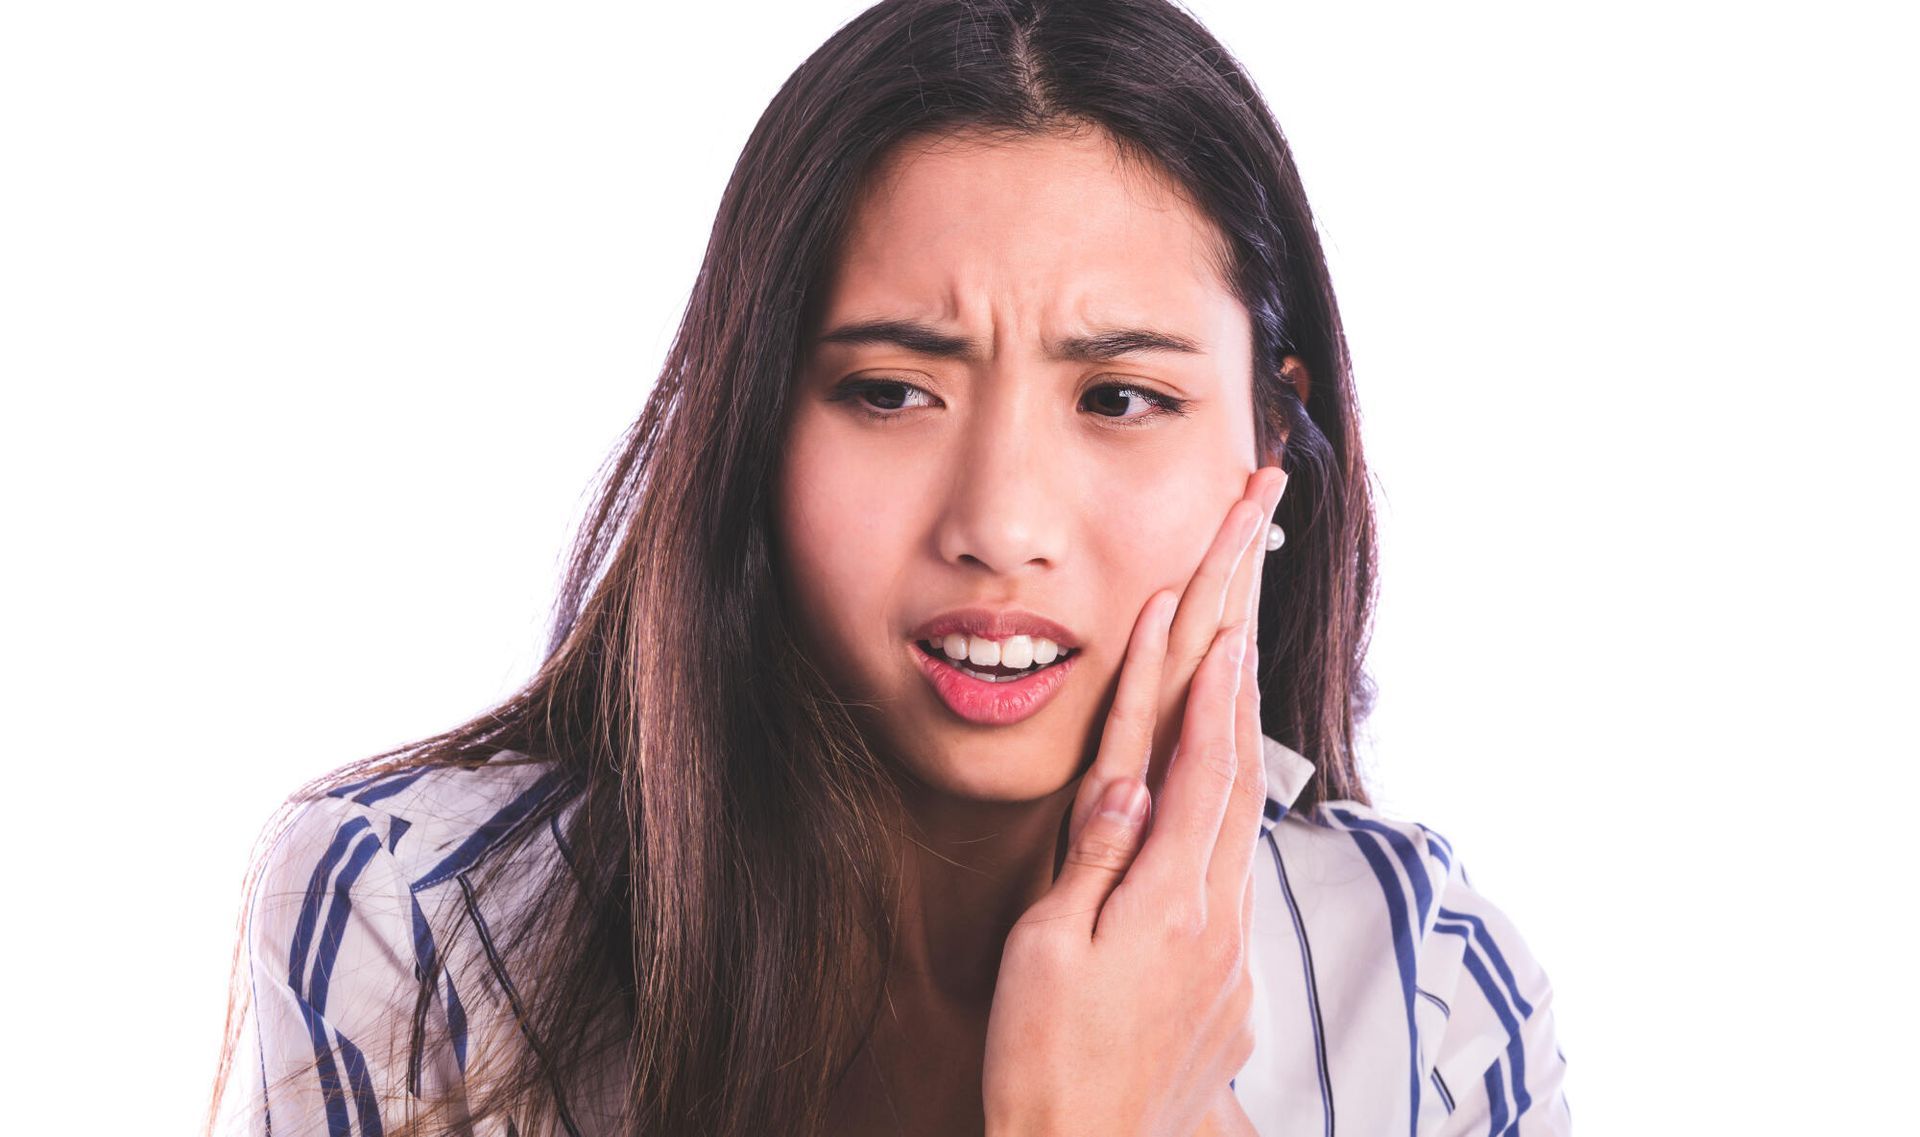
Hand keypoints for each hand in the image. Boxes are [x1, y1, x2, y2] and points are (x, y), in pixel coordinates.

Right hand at [980, 467, 1285, 1136]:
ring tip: (1240, 661)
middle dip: (1244, 673)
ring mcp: (1228, 948)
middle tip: (1255, 591)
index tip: (1223, 612)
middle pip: (1239, 770)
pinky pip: (1234, 872)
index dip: (1209, 685)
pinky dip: (1229, 809)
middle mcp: (1213, 914)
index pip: (1197, 765)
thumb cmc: (1044, 1058)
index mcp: (1166, 897)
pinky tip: (1216, 790)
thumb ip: (1092, 859)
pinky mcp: (1228, 983)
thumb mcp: (1046, 953)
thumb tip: (1126, 779)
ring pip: (1244, 817)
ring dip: (1241, 732)